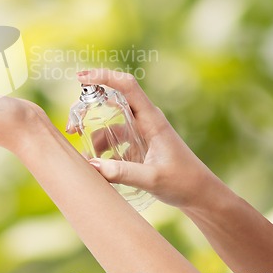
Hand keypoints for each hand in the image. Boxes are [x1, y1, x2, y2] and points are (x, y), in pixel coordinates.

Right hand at [67, 69, 221, 208]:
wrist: (201, 195)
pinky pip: (115, 136)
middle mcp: (145, 119)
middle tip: (71, 126)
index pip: (127, 86)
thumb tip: (91, 165)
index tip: (81, 78)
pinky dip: (102, 145)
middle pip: (112, 100)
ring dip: (93, 131)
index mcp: (152, 118)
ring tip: (82, 150)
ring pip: (110, 121)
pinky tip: (98, 162)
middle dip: (88, 107)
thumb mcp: (152, 179)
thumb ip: (122, 173)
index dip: (104, 77)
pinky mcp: (139, 143)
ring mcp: (142, 130)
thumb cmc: (183, 182)